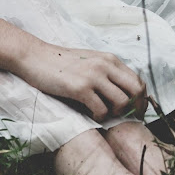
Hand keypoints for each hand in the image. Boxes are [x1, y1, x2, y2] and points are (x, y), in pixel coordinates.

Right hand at [15, 42, 147, 121]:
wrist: (33, 56)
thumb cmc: (58, 62)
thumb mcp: (87, 61)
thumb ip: (105, 71)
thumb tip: (120, 91)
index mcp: (109, 59)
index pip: (138, 80)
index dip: (142, 99)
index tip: (136, 110)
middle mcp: (105, 65)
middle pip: (136, 91)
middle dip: (135, 108)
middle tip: (125, 118)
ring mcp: (93, 76)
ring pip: (122, 102)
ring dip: (115, 113)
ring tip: (103, 113)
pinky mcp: (80, 88)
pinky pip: (101, 109)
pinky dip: (99, 116)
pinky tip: (89, 113)